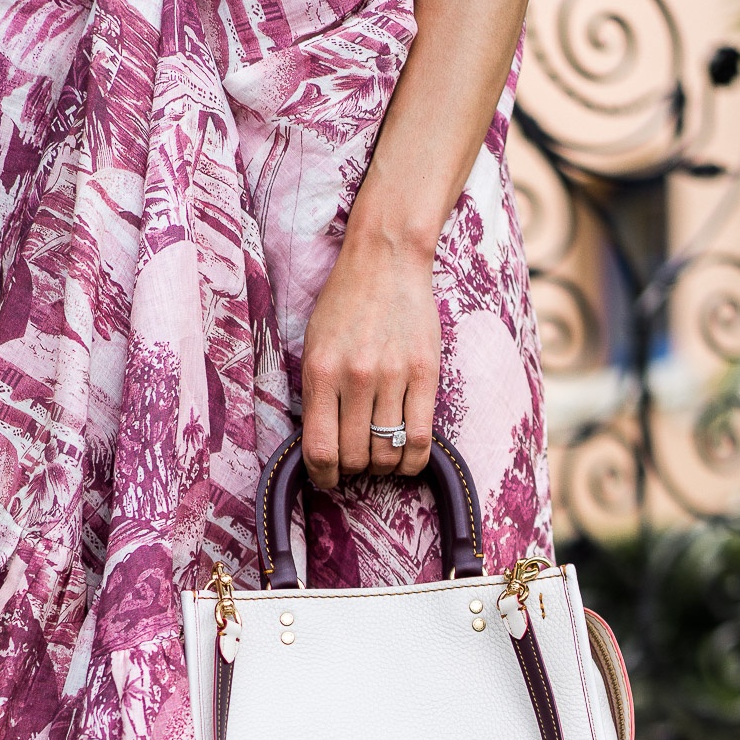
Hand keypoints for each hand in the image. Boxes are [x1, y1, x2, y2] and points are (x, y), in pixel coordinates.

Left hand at [300, 231, 440, 490]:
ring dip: (382, 466)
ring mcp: (393, 376)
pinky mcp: (425, 374)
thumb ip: (316, 396)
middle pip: (355, 458)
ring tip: (380, 454)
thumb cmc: (345, 305)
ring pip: (387, 454)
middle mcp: (356, 377)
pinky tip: (405, 457)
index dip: (323, 477)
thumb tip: (322, 450)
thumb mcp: (314, 347)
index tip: (327, 478)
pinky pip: (420, 440)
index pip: (320, 451)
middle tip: (356, 460)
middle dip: (353, 470)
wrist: (387, 260)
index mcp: (321, 372)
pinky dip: (412, 462)